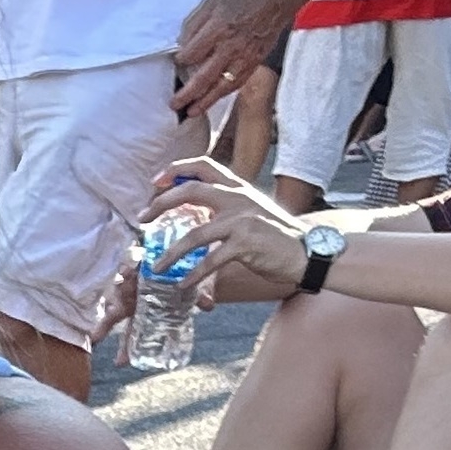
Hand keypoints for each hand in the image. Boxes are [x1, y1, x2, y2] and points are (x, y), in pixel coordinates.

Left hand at [138, 151, 327, 300]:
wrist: (308, 251)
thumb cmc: (276, 235)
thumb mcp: (252, 211)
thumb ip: (227, 206)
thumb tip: (197, 212)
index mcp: (238, 187)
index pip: (204, 165)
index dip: (176, 170)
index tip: (155, 182)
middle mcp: (238, 197)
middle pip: (191, 191)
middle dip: (161, 203)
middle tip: (142, 219)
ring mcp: (242, 219)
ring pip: (195, 234)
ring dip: (171, 253)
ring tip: (157, 267)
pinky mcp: (246, 243)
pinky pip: (211, 260)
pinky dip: (195, 274)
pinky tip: (183, 284)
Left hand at [172, 0, 291, 121]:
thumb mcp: (211, 3)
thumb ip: (193, 25)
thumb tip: (182, 45)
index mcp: (217, 29)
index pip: (191, 54)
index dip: (181, 61)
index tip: (178, 62)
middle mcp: (229, 47)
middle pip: (204, 77)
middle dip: (187, 94)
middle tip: (174, 104)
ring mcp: (243, 58)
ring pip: (221, 87)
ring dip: (205, 102)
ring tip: (191, 112)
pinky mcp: (255, 62)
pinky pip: (237, 84)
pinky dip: (224, 94)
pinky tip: (213, 100)